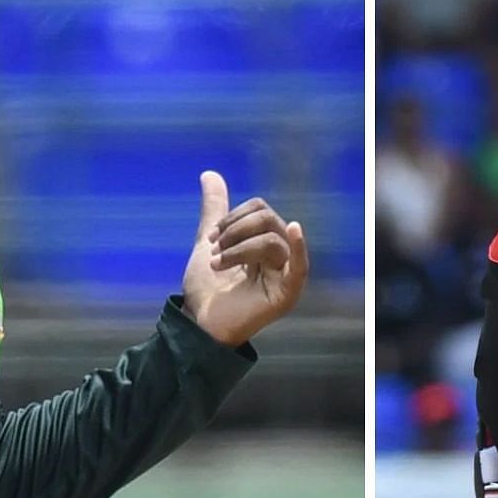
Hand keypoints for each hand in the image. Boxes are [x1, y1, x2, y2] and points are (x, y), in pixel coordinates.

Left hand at [182, 171, 308, 347]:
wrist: (199, 324)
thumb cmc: (207, 290)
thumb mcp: (209, 243)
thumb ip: (215, 211)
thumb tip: (209, 174)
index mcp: (265, 244)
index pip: (260, 210)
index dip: (234, 217)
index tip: (211, 237)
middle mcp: (279, 256)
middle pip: (266, 220)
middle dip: (235, 231)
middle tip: (215, 252)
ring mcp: (285, 274)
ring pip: (271, 239)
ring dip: (238, 248)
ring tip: (219, 264)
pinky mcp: (287, 293)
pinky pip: (299, 265)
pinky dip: (298, 246)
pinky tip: (294, 230)